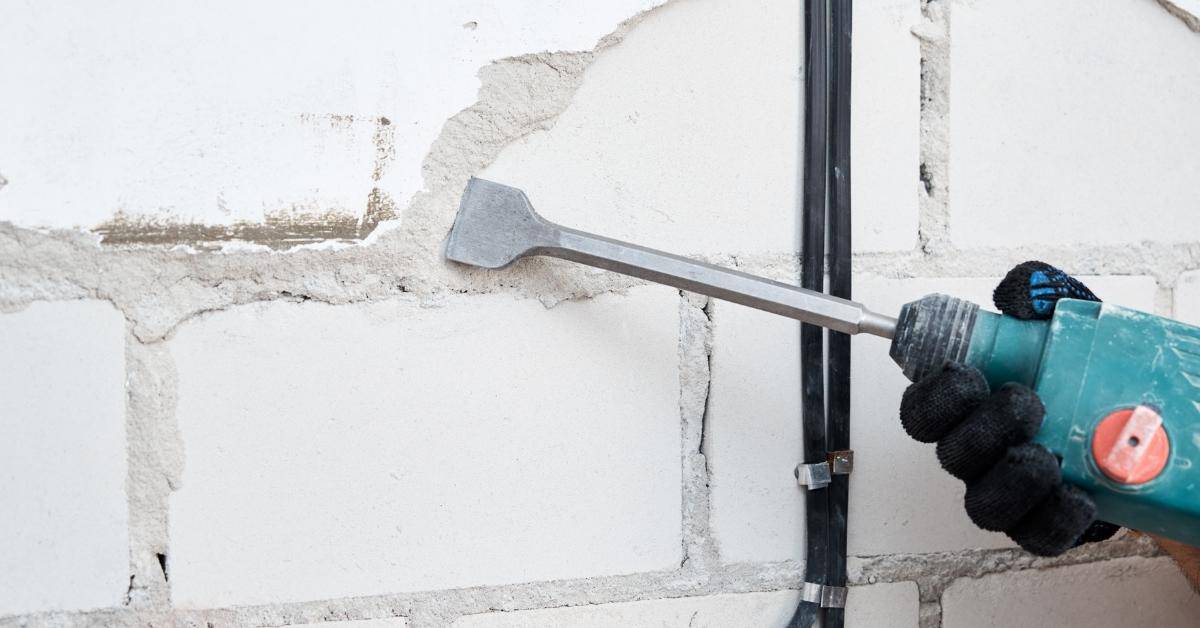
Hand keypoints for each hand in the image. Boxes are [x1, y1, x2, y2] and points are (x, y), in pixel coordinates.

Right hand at [897, 262, 1118, 555]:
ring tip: (1047, 457)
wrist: (1133, 427)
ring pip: (985, 504)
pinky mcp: (1046, 523)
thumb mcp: (1065, 323)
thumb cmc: (1084, 378)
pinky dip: (1056, 518)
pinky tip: (1079, 494)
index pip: (921, 409)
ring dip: (1012, 478)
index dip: (933, 396)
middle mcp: (981, 453)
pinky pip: (1038, 534)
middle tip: (1025, 402)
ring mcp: (1011, 492)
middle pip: (951, 454)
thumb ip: (1038, 296)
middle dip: (983, 428)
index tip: (966, 373)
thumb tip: (1016, 292)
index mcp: (970, 408)